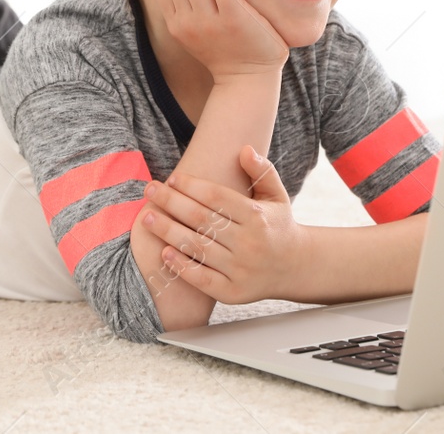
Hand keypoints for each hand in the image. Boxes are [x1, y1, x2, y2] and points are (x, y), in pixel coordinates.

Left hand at [142, 146, 308, 304]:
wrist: (296, 268)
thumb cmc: (278, 226)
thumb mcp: (276, 195)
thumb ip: (262, 171)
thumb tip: (245, 149)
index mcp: (257, 218)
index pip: (217, 198)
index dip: (191, 186)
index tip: (171, 178)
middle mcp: (249, 244)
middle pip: (202, 220)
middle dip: (171, 203)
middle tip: (149, 190)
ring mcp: (241, 270)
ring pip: (197, 248)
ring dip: (168, 231)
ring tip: (147, 218)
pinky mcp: (233, 292)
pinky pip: (202, 279)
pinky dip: (182, 266)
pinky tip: (165, 252)